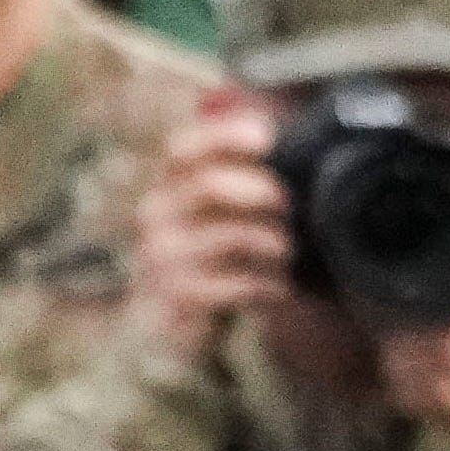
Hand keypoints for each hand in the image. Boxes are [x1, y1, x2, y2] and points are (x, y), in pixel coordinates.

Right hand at [126, 92, 290, 351]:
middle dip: (260, 190)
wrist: (180, 322)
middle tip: (290, 204)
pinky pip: (232, 284)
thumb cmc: (218, 256)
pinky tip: (281, 288)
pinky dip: (266, 285)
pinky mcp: (178, 294)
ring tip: (289, 251)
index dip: (222, 136)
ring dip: (271, 241)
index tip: (267, 136)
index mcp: (172, 184)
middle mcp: (159, 212)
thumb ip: (245, 174)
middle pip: (208, 185)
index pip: (184, 147)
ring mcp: (164, 254)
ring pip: (225, 235)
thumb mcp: (229, 212)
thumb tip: (276, 128)